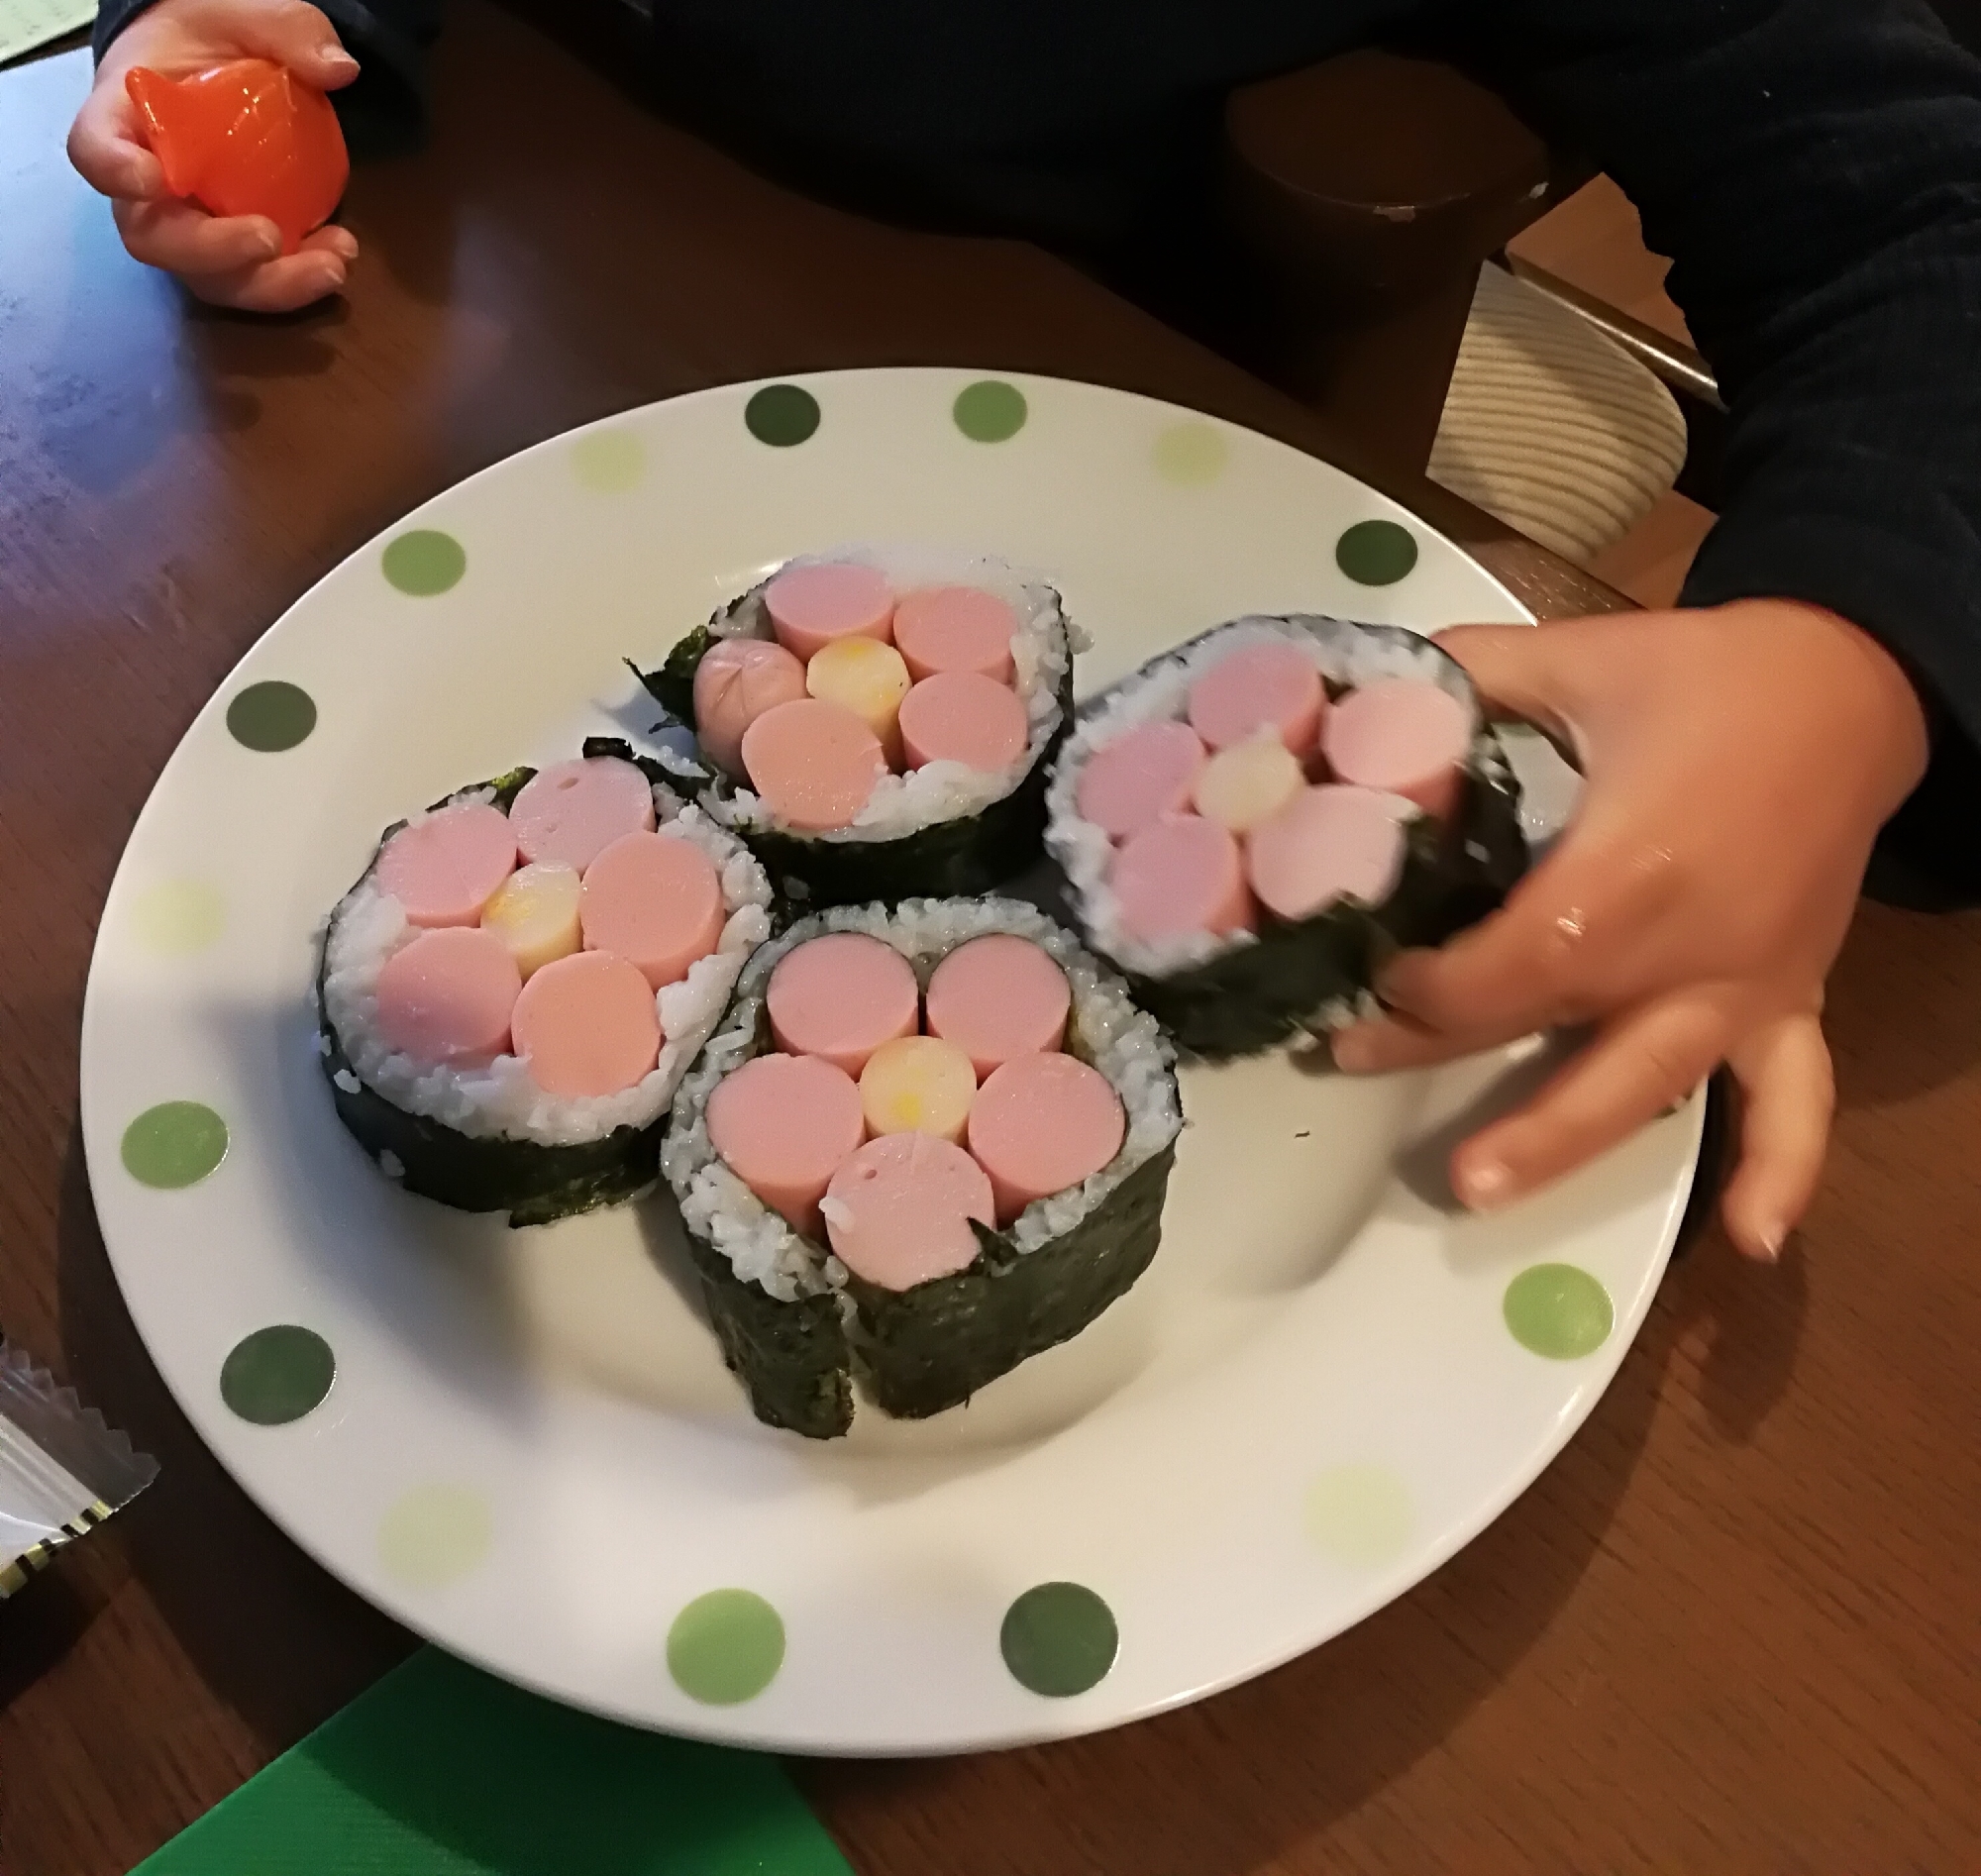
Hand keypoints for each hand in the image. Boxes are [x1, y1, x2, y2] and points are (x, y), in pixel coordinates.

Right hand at [68, 0, 359, 311]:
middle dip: (212, 251)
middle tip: (269, 237)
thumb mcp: (240, 14)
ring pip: (208, 276)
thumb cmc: (210, 36)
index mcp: (124, 116)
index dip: (113, 170)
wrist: (218, 63)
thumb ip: (285, 30)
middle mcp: (144, 184)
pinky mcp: (231, 246)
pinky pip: (253, 279)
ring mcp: (187, 222)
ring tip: (332, 264)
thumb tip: (338, 68)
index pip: (95, 149)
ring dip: (271, 284)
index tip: (150, 179)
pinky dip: (297, 277)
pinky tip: (339, 253)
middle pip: (154, 238)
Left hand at [1332, 600, 1929, 1259]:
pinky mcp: (1791, 1000)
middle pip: (1549, 1026)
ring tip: (1479, 1192)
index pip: (1509, 964)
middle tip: (1350, 1057)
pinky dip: (1781, 1170)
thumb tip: (1363, 688)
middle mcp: (1689, 949)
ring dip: (1559, 1143)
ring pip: (1645, 1086)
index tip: (1371, 966)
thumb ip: (1469, 677)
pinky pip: (1796, 1099)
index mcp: (1633, 871)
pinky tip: (1751, 1241)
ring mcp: (1746, 987)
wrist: (1857, 687)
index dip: (1429, 984)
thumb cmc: (1713, 676)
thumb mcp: (1581, 656)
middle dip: (1439, 1047)